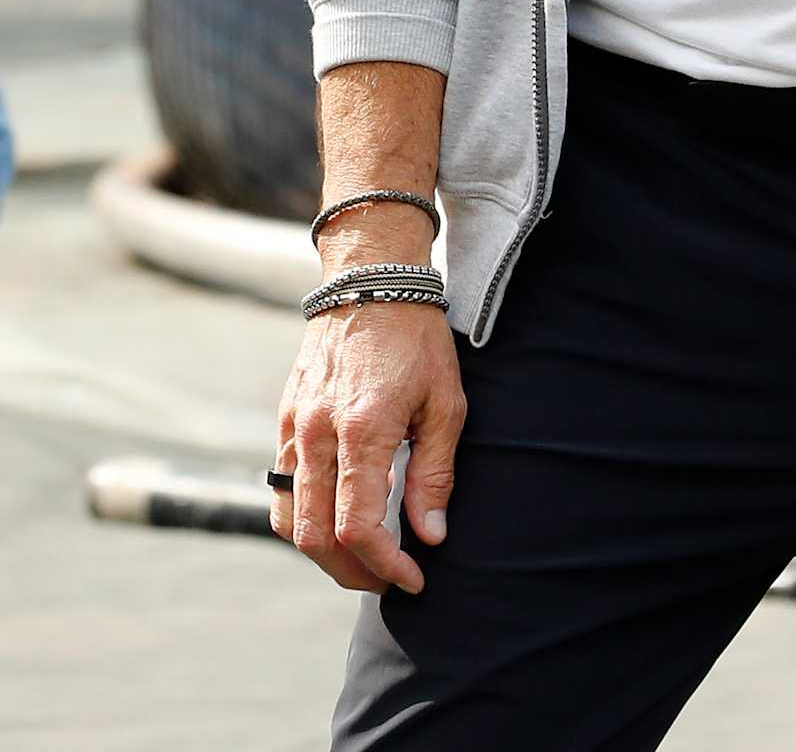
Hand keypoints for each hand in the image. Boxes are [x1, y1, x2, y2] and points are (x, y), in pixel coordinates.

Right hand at [272, 303, 466, 593]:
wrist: (371, 281)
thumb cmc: (418, 339)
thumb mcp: (445, 402)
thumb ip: (434, 473)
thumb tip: (430, 537)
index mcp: (362, 431)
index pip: (358, 528)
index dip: (385, 566)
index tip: (414, 579)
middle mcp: (317, 435)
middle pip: (316, 538)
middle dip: (352, 573)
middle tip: (388, 580)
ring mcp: (294, 429)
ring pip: (290, 520)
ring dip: (323, 553)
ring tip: (363, 559)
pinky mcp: (285, 421)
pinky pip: (282, 489)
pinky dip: (304, 519)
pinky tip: (338, 519)